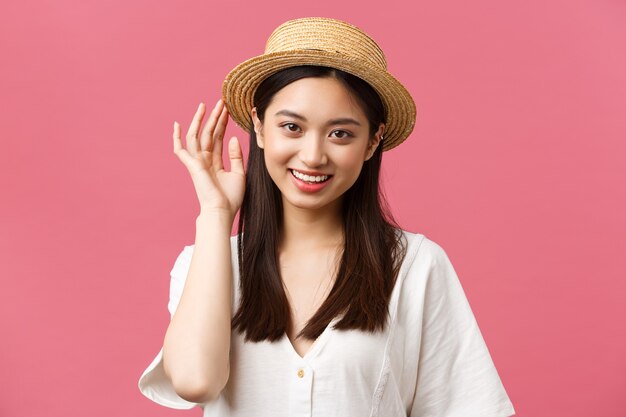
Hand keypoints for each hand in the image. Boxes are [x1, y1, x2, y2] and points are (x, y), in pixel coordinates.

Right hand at [173, 99, 244, 219]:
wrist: (222, 211)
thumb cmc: (231, 198)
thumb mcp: (239, 174)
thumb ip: (236, 156)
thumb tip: (233, 137)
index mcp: (215, 162)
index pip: (218, 137)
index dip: (222, 124)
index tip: (227, 110)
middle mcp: (204, 160)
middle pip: (208, 133)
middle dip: (214, 117)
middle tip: (220, 102)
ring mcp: (197, 162)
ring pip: (197, 136)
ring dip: (200, 121)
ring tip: (205, 105)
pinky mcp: (192, 166)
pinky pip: (181, 150)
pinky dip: (177, 138)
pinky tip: (177, 125)